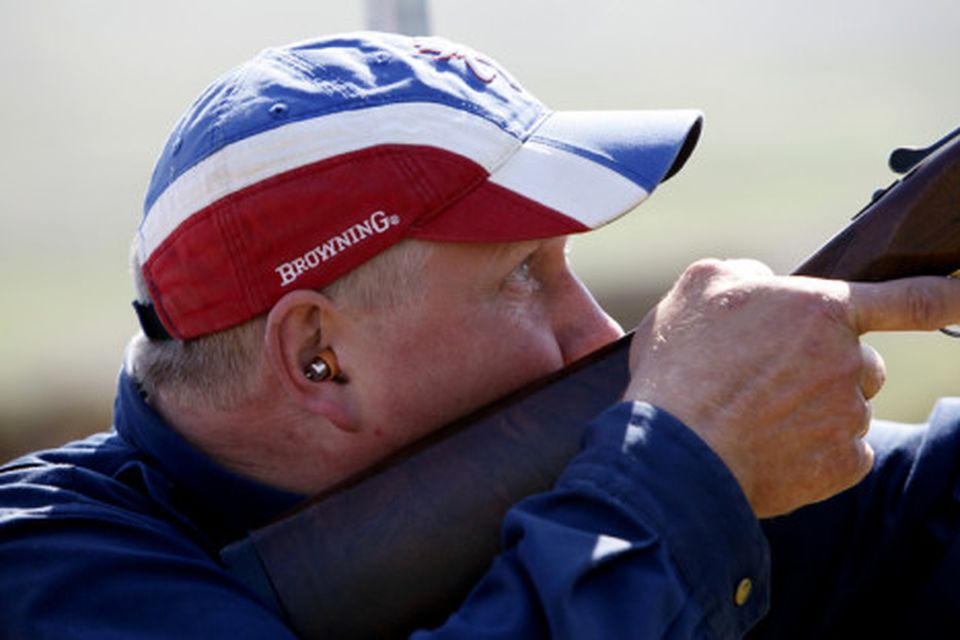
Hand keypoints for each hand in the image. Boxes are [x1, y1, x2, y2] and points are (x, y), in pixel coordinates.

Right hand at [625, 258, 959, 517]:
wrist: (675, 448)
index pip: (907, 300)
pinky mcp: (841, 465)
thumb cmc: (682, 364)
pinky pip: (843, 453)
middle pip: (863, 363)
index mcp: (821, 310)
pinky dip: (814, 452)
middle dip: (830, 368)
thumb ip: (747, 273)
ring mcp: (848, 416)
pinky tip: (771, 446)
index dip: (948, 296)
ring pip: (847, 409)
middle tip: (772, 382)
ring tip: (756, 418)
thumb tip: (765, 283)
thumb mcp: (700, 287)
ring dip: (816, 410)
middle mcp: (847, 361)